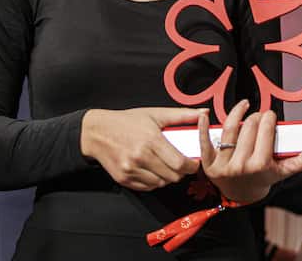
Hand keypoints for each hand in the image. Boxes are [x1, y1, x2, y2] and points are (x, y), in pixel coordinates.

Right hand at [81, 107, 202, 190]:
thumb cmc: (128, 121)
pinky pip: (147, 187)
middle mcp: (141, 157)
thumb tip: (204, 113)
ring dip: (168, 177)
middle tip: (181, 164)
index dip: (192, 166)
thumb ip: (182, 115)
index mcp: (151, 140)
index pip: (179, 163)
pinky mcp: (124, 179)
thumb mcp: (156, 114)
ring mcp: (131, 170)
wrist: (97, 132)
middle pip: (173, 176)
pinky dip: (154, 181)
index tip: (194, 162)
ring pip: (161, 183)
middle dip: (181, 172)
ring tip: (166, 166)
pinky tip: (153, 170)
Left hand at [199, 100, 301, 203]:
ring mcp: (223, 164)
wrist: (241, 195)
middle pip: (249, 127)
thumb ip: (299, 162)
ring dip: (237, 112)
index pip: (265, 130)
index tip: (270, 116)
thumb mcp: (281, 171)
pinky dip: (203, 127)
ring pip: (230, 129)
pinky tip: (204, 114)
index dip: (269, 118)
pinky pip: (204, 142)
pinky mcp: (208, 164)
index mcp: (261, 165)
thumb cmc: (263, 178)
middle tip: (259, 115)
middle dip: (256, 116)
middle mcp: (241, 165)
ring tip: (244, 106)